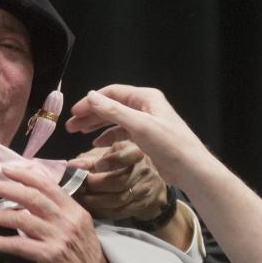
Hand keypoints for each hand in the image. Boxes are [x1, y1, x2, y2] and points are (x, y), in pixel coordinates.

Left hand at [0, 165, 123, 262]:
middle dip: (7, 188)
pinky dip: (3, 243)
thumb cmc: (87, 260)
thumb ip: (60, 214)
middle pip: (33, 197)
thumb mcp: (80, 229)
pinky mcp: (50, 257)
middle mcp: (68, 221)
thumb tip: (33, 200)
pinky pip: (21, 246)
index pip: (48, 186)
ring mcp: (59, 238)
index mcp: (75, 211)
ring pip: (23, 220)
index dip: (25, 175)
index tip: (7, 169)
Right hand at [66, 85, 211, 188]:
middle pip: (111, 106)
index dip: (91, 101)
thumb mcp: (139, 125)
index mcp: (145, 98)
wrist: (191, 169)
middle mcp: (145, 107)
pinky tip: (98, 143)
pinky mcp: (146, 138)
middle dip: (91, 115)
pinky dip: (109, 137)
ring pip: (115, 120)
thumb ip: (113, 111)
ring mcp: (145, 122)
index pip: (112, 93)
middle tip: (71, 126)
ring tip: (78, 133)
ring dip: (97, 125)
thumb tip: (91, 96)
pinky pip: (122, 133)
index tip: (74, 112)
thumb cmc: (169, 144)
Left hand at [69, 141, 167, 221]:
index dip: (112, 160)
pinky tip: (90, 208)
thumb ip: (90, 160)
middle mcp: (143, 170)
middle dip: (95, 185)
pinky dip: (102, 211)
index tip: (98, 164)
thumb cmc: (123, 163)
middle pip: (118, 181)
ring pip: (118, 200)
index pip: (127, 155)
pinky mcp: (141, 206)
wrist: (149, 182)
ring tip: (80, 198)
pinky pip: (119, 212)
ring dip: (95, 201)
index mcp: (135, 152)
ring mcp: (144, 190)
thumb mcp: (108, 155)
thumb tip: (71, 166)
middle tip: (79, 186)